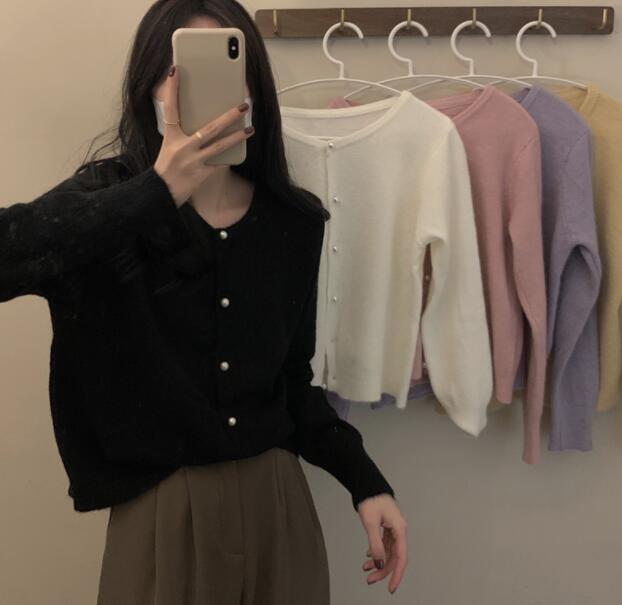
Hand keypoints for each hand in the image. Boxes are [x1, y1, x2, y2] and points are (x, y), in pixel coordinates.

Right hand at [153, 65, 254, 207]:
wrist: (161, 193)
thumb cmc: (167, 168)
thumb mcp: (169, 146)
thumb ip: (183, 134)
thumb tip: (202, 121)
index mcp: (171, 137)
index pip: (170, 108)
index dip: (172, 89)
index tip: (175, 70)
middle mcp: (183, 147)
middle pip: (209, 128)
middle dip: (228, 116)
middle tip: (243, 105)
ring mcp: (194, 161)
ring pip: (220, 145)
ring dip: (237, 137)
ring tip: (250, 128)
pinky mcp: (202, 173)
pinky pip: (219, 162)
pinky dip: (228, 156)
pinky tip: (239, 149)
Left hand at [357, 493, 406, 594]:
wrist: (367, 484)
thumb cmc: (371, 498)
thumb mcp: (371, 523)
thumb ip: (376, 545)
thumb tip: (380, 564)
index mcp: (400, 529)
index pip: (401, 557)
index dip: (397, 574)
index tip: (391, 587)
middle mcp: (399, 530)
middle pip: (394, 556)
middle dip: (383, 570)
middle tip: (370, 579)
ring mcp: (393, 528)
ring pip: (388, 551)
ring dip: (378, 561)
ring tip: (366, 568)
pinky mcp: (387, 526)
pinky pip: (384, 544)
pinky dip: (376, 551)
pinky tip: (369, 556)